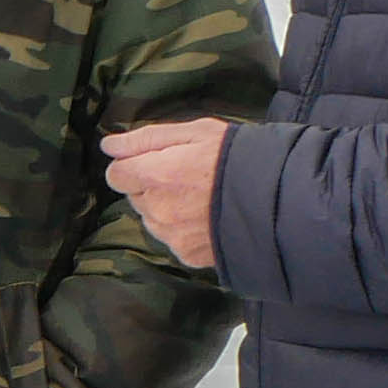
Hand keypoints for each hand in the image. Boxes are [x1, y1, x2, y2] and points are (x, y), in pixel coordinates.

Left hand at [98, 118, 232, 271]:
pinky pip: (172, 239)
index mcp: (154, 175)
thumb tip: (109, 145)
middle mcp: (157, 209)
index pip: (116, 174)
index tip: (155, 162)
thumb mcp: (195, 132)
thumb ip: (146, 139)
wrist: (278, 200)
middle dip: (152, 186)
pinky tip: (207, 217)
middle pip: (136, 197)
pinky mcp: (186, 254)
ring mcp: (171, 235)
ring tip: (201, 197)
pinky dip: (183, 230)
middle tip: (187, 176)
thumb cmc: (237, 157)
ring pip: (152, 219)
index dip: (132, 166)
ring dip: (165, 209)